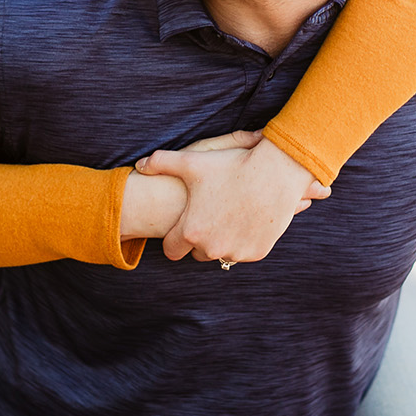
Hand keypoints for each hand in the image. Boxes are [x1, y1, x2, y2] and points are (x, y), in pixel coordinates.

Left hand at [132, 133, 330, 263]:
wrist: (276, 172)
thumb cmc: (231, 165)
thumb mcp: (192, 161)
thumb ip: (160, 163)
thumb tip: (140, 166)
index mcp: (190, 231)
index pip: (171, 250)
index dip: (174, 239)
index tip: (181, 229)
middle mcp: (211, 247)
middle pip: (197, 253)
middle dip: (200, 240)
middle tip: (208, 219)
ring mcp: (236, 252)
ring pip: (221, 254)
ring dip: (222, 242)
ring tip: (227, 218)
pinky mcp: (256, 253)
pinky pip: (243, 252)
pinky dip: (243, 241)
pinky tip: (245, 221)